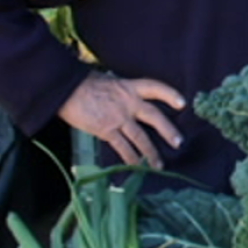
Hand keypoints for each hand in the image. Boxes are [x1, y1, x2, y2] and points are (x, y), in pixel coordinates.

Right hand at [57, 71, 185, 168]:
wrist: (65, 89)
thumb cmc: (83, 83)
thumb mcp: (109, 81)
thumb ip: (122, 91)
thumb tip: (128, 99)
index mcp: (129, 87)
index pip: (155, 88)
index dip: (170, 95)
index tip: (183, 103)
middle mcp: (128, 102)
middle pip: (154, 116)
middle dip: (168, 130)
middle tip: (178, 143)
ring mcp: (118, 117)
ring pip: (141, 137)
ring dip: (151, 152)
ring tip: (159, 165)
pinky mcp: (106, 130)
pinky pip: (123, 147)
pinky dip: (131, 158)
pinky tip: (136, 166)